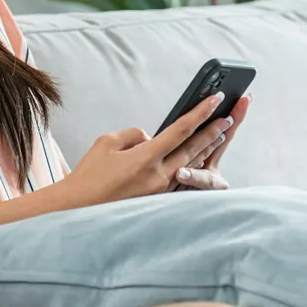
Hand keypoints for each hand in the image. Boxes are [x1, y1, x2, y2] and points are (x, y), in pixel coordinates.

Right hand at [59, 91, 237, 208]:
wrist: (77, 208)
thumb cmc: (89, 174)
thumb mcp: (107, 143)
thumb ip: (134, 136)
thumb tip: (151, 139)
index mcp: (146, 158)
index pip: (180, 130)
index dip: (200, 113)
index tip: (215, 99)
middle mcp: (158, 177)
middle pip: (193, 149)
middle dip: (213, 131)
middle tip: (229, 116)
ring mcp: (159, 192)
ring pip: (190, 165)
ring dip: (206, 148)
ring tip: (221, 134)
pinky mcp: (156, 201)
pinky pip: (180, 180)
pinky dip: (192, 166)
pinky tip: (199, 158)